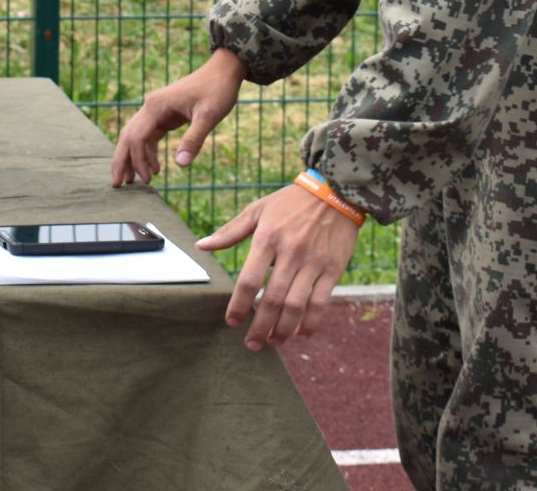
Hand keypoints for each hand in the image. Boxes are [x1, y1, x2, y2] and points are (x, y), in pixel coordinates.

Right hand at [109, 47, 245, 185]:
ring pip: (136, 137)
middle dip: (122, 161)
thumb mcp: (209, 116)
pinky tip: (154, 168)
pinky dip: (148, 152)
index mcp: (156, 106)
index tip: (148, 180)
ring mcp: (156, 111)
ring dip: (132, 158)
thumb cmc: (217, 90)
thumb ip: (194, 139)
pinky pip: (149, 136)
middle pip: (128, 136)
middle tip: (118, 185)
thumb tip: (181, 165)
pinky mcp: (165, 115)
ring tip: (132, 182)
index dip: (138, 160)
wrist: (224, 70)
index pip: (137, 137)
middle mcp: (151, 107)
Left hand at [198, 182, 360, 350]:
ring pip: (297, 306)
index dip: (239, 306)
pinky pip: (321, 302)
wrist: (335, 191)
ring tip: (273, 342)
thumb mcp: (258, 210)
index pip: (249, 280)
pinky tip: (301, 333)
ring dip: (283, 330)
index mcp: (268, 238)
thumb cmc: (290, 202)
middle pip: (273, 300)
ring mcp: (314, 263)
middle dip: (260, 327)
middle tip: (251, 344)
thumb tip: (201, 245)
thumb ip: (230, 231)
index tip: (231, 322)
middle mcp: (291, 253)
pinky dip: (311, 322)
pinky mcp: (333, 269)